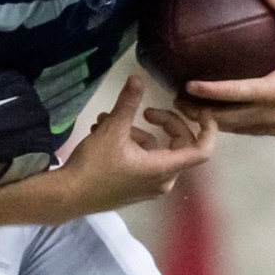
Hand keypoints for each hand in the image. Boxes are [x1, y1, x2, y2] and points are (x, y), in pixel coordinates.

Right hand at [0, 79, 212, 235]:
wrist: (68, 196)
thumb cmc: (94, 166)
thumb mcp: (112, 130)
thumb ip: (128, 103)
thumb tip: (137, 78)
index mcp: (164, 168)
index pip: (202, 149)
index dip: (207, 128)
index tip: (198, 110)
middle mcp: (163, 180)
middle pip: (180, 146)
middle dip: (166, 122)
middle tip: (146, 110)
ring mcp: (149, 187)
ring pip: (158, 151)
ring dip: (141, 132)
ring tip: (110, 121)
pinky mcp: (136, 188)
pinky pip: (146, 161)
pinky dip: (133, 145)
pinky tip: (105, 135)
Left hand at [181, 0, 274, 139]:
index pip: (238, 93)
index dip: (211, 92)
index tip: (187, 86)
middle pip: (233, 119)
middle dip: (203, 113)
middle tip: (178, 103)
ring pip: (245, 130)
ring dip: (221, 123)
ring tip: (195, 113)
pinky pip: (262, 132)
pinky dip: (245, 127)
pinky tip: (228, 119)